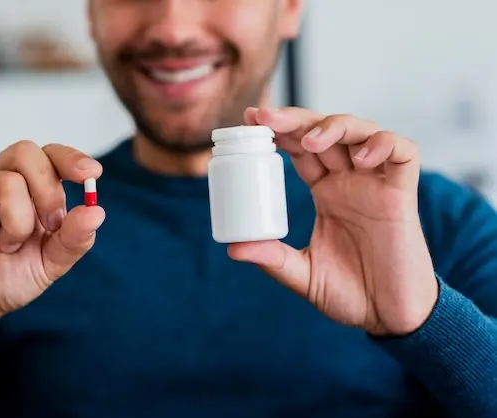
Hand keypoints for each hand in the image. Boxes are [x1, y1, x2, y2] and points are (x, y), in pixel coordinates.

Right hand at [0, 141, 104, 331]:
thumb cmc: (10, 276)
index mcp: (35, 189)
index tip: (91, 174)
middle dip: (48, 193)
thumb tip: (96, 211)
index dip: (72, 159)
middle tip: (48, 226)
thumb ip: (75, 238)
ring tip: (10, 243)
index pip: (54, 156)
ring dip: (18, 215)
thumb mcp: (53, 262)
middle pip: (31, 154)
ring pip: (9, 175)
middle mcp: (6, 178)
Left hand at [228, 107, 437, 335]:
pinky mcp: (403, 195)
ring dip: (335, 126)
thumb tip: (232, 248)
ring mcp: (376, 185)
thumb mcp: (303, 275)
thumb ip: (272, 259)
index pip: (301, 149)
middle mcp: (350, 182)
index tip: (251, 119)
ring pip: (361, 132)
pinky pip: (403, 154)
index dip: (280, 130)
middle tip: (266, 117)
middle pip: (325, 132)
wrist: (389, 317)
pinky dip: (383, 145)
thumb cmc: (351, 294)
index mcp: (326, 193)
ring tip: (311, 141)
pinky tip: (360, 158)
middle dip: (296, 119)